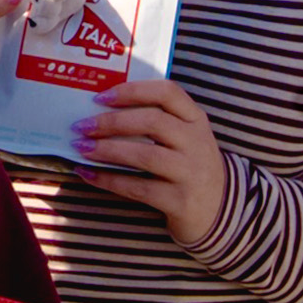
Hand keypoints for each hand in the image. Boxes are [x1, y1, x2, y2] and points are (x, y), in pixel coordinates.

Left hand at [83, 72, 232, 251]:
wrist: (220, 211)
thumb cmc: (189, 167)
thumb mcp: (185, 138)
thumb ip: (156, 121)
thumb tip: (98, 112)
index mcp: (195, 119)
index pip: (168, 92)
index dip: (133, 91)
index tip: (100, 96)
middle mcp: (196, 143)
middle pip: (153, 122)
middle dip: (112, 122)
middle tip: (82, 126)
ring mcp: (190, 173)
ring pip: (145, 155)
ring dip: (108, 150)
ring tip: (82, 148)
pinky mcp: (180, 201)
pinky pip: (139, 188)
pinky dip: (109, 180)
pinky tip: (88, 175)